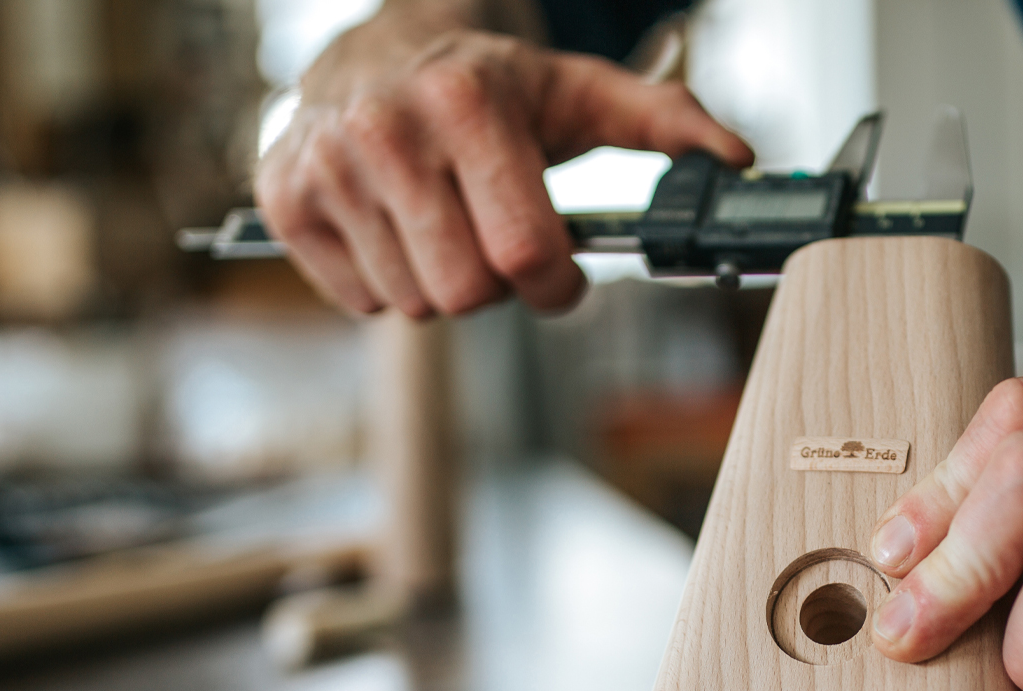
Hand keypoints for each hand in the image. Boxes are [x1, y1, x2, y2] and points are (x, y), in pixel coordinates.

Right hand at [255, 12, 750, 316]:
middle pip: (468, 293)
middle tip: (497, 241)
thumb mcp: (577, 92)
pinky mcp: (284, 202)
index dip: (556, 285)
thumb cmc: (487, 85)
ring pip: (416, 305)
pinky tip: (397, 230)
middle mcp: (385, 131)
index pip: (525, 253)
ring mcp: (327, 167)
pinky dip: (389, 284)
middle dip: (499, 285)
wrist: (371, 52)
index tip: (560, 273)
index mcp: (465, 103)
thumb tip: (737, 159)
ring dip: (445, 283)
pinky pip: (361, 304)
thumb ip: (662, 123)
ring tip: (446, 225)